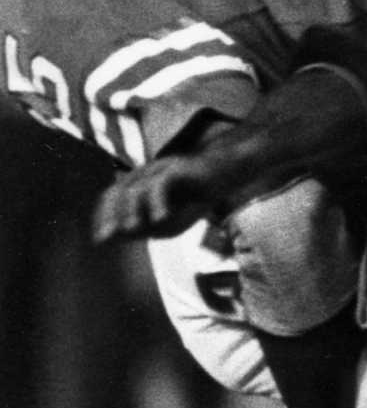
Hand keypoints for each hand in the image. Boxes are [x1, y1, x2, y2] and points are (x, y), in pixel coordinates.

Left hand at [93, 151, 237, 242]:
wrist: (224, 177)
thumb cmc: (195, 200)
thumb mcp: (169, 220)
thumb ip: (145, 227)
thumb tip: (120, 235)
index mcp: (136, 183)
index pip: (110, 198)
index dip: (102, 218)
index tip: (101, 238)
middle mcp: (143, 173)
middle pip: (117, 192)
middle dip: (111, 216)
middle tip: (108, 236)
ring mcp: (159, 170)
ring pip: (136, 189)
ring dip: (132, 211)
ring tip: (133, 230)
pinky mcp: (177, 169)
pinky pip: (161, 185)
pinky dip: (158, 202)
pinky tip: (161, 219)